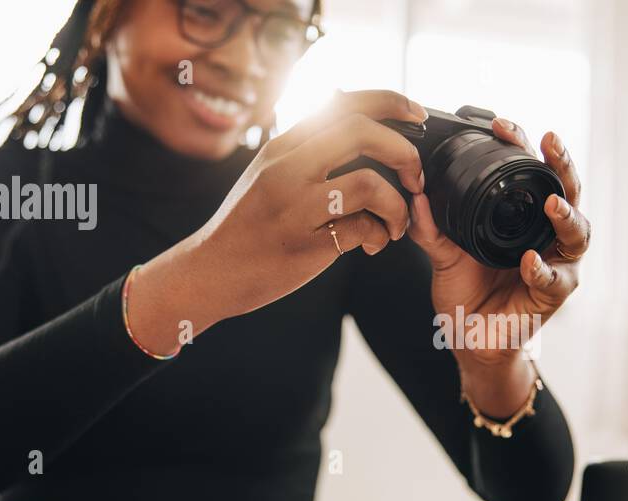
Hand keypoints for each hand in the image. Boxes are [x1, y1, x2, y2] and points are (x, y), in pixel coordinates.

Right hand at [126, 90, 427, 353]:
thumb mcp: (268, 172)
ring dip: (397, 204)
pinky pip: (362, 230)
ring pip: (368, 183)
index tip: (417, 115)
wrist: (209, 271)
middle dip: (404, 151)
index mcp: (284, 145)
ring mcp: (295, 205)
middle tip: (414, 177)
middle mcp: (287, 166)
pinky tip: (374, 244)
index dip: (391, 102)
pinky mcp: (303, 243)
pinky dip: (380, 236)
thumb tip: (348, 112)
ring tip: (396, 223)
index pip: (344, 103)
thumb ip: (305, 147)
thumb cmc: (246, 224)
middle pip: (361, 131)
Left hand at [409, 117, 590, 416]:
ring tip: (553, 203)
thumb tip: (415, 191)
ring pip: (578, 233)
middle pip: (569, 191)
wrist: (470, 339)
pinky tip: (528, 262)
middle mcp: (548, 235)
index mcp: (524, 218)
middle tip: (549, 143)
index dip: (522, 146)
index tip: (503, 127)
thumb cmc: (467, 293)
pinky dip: (542, 269)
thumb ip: (431, 226)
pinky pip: (555, 280)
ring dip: (567, 215)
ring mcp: (557, 264)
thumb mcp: (443, 255)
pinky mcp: (554, 296)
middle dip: (562, 165)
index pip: (533, 173)